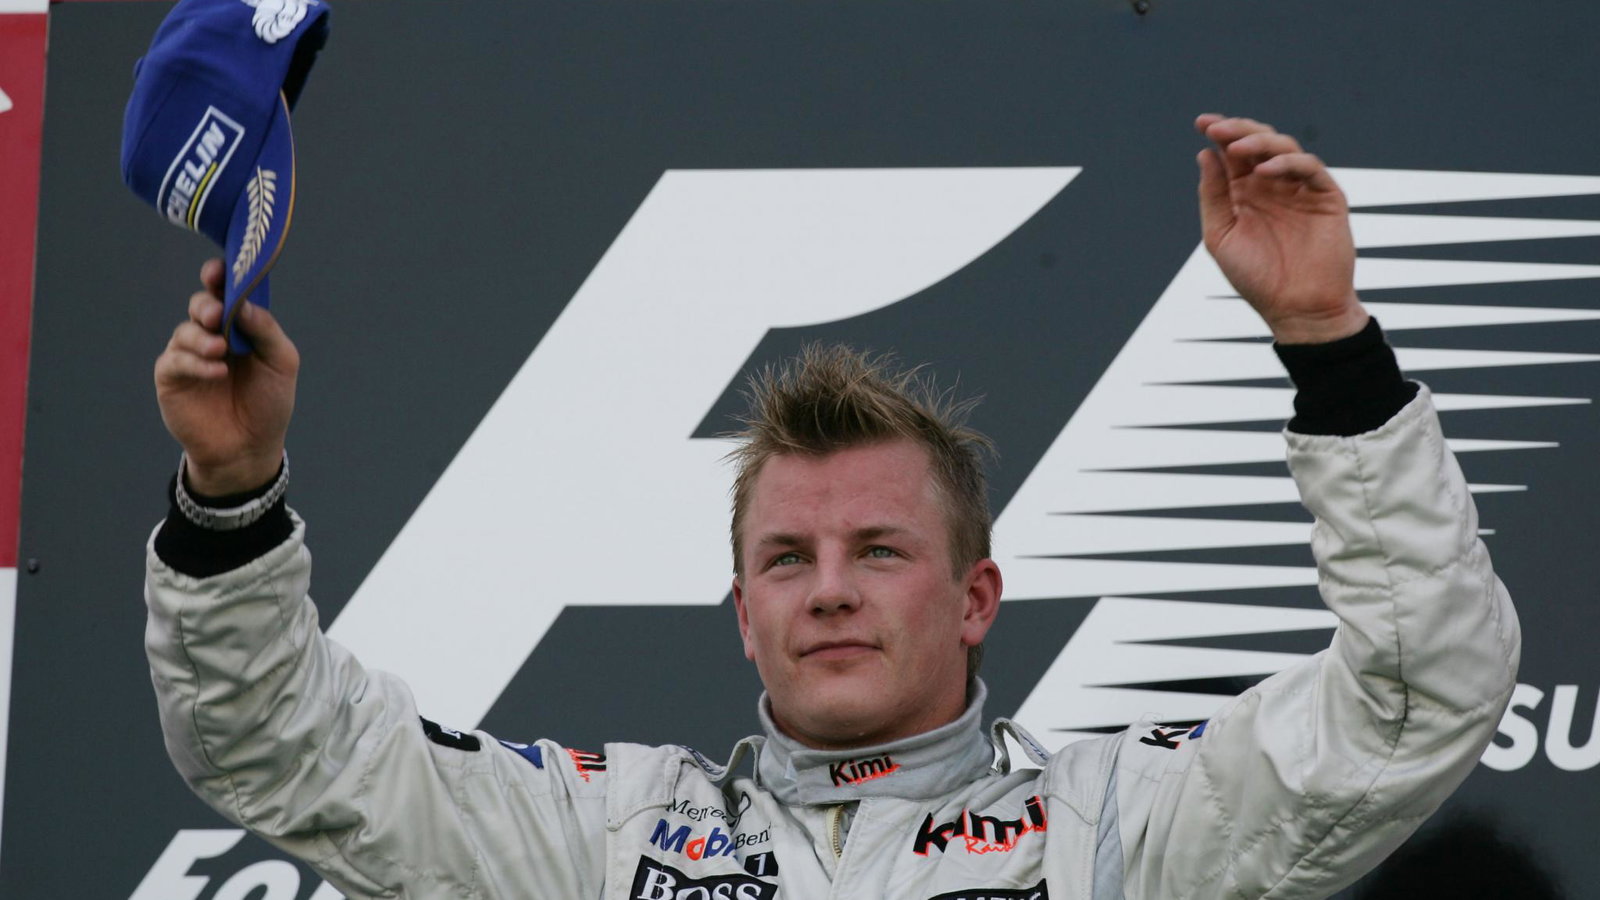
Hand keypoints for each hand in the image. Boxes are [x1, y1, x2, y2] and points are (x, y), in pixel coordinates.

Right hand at [154, 259, 299, 494]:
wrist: (250, 447)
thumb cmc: (269, 403)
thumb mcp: (281, 363)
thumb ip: (265, 330)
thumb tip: (244, 302)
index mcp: (240, 326)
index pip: (227, 293)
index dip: (220, 277)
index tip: (219, 270)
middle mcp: (212, 334)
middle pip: (202, 304)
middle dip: (208, 304)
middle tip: (219, 315)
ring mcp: (189, 354)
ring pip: (186, 330)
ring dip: (202, 336)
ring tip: (220, 350)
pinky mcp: (172, 377)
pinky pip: (177, 360)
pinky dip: (197, 363)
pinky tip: (216, 372)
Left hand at [1195, 114, 1368, 343]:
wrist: (1296, 308)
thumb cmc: (1256, 278)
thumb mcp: (1221, 236)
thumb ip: (1214, 195)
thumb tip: (1205, 155)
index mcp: (1245, 193)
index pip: (1232, 154)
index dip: (1219, 134)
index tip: (1202, 123)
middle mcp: (1272, 185)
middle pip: (1257, 143)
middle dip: (1237, 130)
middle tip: (1217, 128)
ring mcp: (1299, 189)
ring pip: (1284, 147)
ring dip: (1259, 142)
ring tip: (1237, 148)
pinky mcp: (1326, 196)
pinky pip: (1309, 168)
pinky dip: (1287, 163)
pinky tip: (1264, 170)